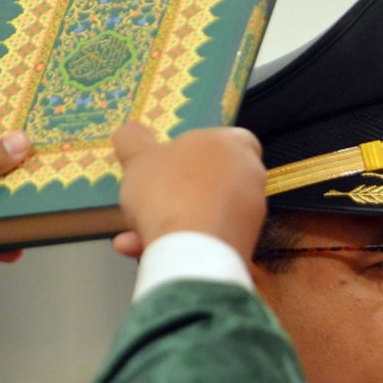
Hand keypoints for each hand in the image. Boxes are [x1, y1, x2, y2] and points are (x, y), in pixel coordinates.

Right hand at [111, 124, 266, 260]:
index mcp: (234, 145)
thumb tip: (130, 132)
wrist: (193, 251)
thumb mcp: (138, 158)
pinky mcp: (246, 242)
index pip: (229, 139)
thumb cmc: (168, 191)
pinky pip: (210, 237)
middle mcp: (252, 177)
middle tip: (151, 198)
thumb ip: (133, 140)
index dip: (201, 149)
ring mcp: (253, 212)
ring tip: (134, 233)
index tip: (174, 161)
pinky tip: (145, 249)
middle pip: (214, 178)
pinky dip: (181, 241)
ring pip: (207, 212)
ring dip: (172, 220)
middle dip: (180, 190)